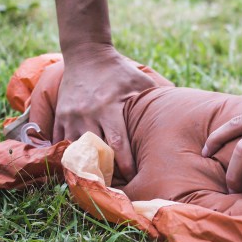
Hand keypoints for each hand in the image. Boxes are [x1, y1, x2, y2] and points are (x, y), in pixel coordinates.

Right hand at [36, 44, 155, 179]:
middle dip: (105, 169)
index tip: (133, 178)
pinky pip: (60, 140)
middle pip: (96, 149)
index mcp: (110, 108)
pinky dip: (66, 154)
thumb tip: (181, 115)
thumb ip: (155, 100)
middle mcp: (90, 114)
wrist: (87, 54)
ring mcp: (72, 115)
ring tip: (94, 180)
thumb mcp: (140, 82)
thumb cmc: (119, 71)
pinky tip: (74, 166)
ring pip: (76, 147)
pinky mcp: (61, 114)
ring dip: (85, 164)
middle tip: (114, 186)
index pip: (118, 143)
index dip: (125, 163)